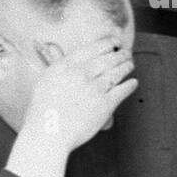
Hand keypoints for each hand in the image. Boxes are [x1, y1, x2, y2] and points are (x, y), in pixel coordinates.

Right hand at [20, 38, 136, 152]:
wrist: (48, 133)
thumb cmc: (43, 111)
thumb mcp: (45, 81)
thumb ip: (59, 66)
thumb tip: (66, 55)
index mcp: (66, 66)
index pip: (93, 48)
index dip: (107, 44)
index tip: (113, 43)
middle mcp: (81, 74)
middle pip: (108, 58)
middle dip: (120, 54)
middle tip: (126, 53)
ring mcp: (95, 89)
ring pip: (117, 72)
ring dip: (126, 67)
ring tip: (130, 64)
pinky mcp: (105, 105)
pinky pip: (122, 91)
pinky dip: (129, 85)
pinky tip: (133, 82)